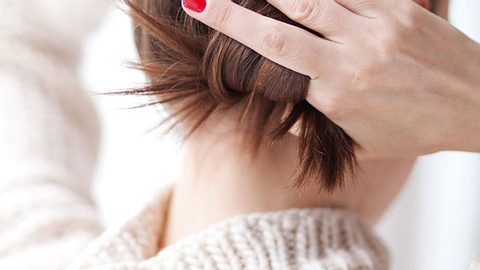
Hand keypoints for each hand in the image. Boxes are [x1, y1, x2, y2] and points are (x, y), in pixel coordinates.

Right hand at [182, 0, 479, 157]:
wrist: (477, 107)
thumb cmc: (415, 129)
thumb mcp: (360, 143)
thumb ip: (315, 129)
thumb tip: (282, 120)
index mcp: (334, 93)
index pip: (275, 57)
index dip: (238, 29)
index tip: (203, 8)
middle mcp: (350, 57)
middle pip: (282, 22)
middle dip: (237, 7)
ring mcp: (377, 28)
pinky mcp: (402, 8)